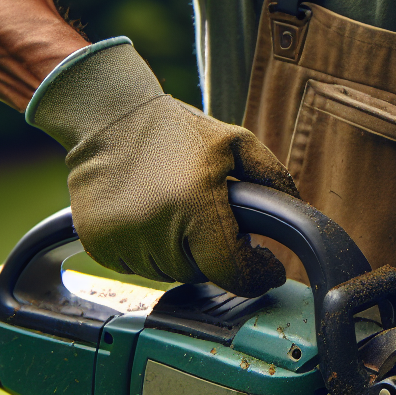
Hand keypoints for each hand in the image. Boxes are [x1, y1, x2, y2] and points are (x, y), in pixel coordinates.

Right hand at [28, 38, 299, 291]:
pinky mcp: (98, 244)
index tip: (266, 268)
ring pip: (169, 273)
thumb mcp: (236, 142)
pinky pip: (137, 268)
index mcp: (195, 202)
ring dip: (182, 254)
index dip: (256, 275)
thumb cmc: (176, 130)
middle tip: (213, 222)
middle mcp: (156, 227)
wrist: (108, 118)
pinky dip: (150, 252)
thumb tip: (297, 218)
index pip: (233, 271)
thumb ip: (274, 179)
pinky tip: (151, 218)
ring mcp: (122, 239)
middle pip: (201, 274)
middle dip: (216, 255)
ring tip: (179, 214)